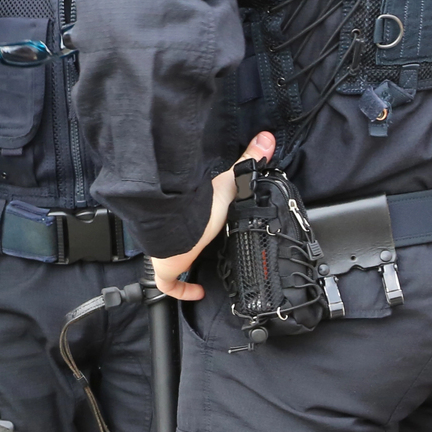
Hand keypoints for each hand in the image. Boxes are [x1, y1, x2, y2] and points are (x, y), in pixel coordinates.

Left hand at [150, 132, 276, 300]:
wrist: (175, 222)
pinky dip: (184, 292)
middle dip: (192, 251)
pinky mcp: (166, 270)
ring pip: (175, 265)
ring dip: (188, 270)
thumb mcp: (228, 183)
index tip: (211, 231)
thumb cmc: (199, 205)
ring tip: (205, 277)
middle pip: (182, 245)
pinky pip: (171, 286)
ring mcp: (169, 254)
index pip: (193, 222)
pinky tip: (198, 293)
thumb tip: (266, 137)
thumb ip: (247, 161)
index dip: (200, 227)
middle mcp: (177, 235)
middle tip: (210, 256)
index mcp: (191, 216)